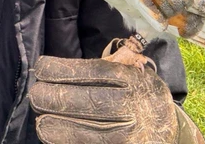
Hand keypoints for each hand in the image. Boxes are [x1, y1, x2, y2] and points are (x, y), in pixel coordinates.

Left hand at [28, 56, 178, 143]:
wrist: (168, 132)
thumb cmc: (139, 98)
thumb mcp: (131, 76)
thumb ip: (102, 71)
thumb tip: (52, 70)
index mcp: (135, 81)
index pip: (94, 72)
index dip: (62, 70)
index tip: (41, 68)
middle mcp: (136, 108)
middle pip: (87, 101)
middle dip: (53, 97)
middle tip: (35, 95)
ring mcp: (132, 137)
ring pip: (84, 133)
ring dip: (55, 126)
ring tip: (41, 121)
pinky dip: (67, 142)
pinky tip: (54, 136)